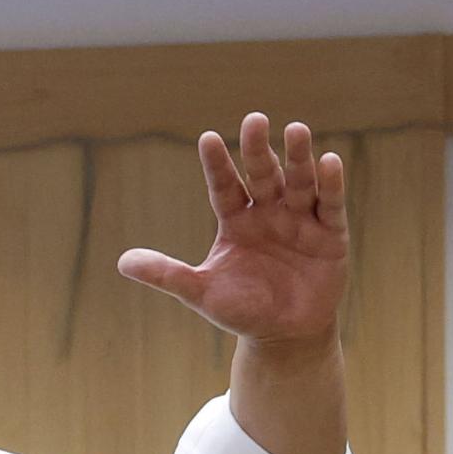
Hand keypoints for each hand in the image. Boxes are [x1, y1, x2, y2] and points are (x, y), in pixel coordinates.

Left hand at [119, 115, 348, 347]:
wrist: (283, 334)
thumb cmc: (241, 310)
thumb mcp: (199, 292)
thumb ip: (166, 274)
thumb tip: (122, 262)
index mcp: (236, 222)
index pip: (224, 187)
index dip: (216, 164)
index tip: (206, 138)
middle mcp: (269, 213)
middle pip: (262, 176)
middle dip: (258, 149)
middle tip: (254, 119)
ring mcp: (301, 220)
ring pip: (298, 182)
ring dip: (298, 157)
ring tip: (295, 129)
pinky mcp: (331, 234)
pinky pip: (331, 205)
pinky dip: (331, 184)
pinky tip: (329, 161)